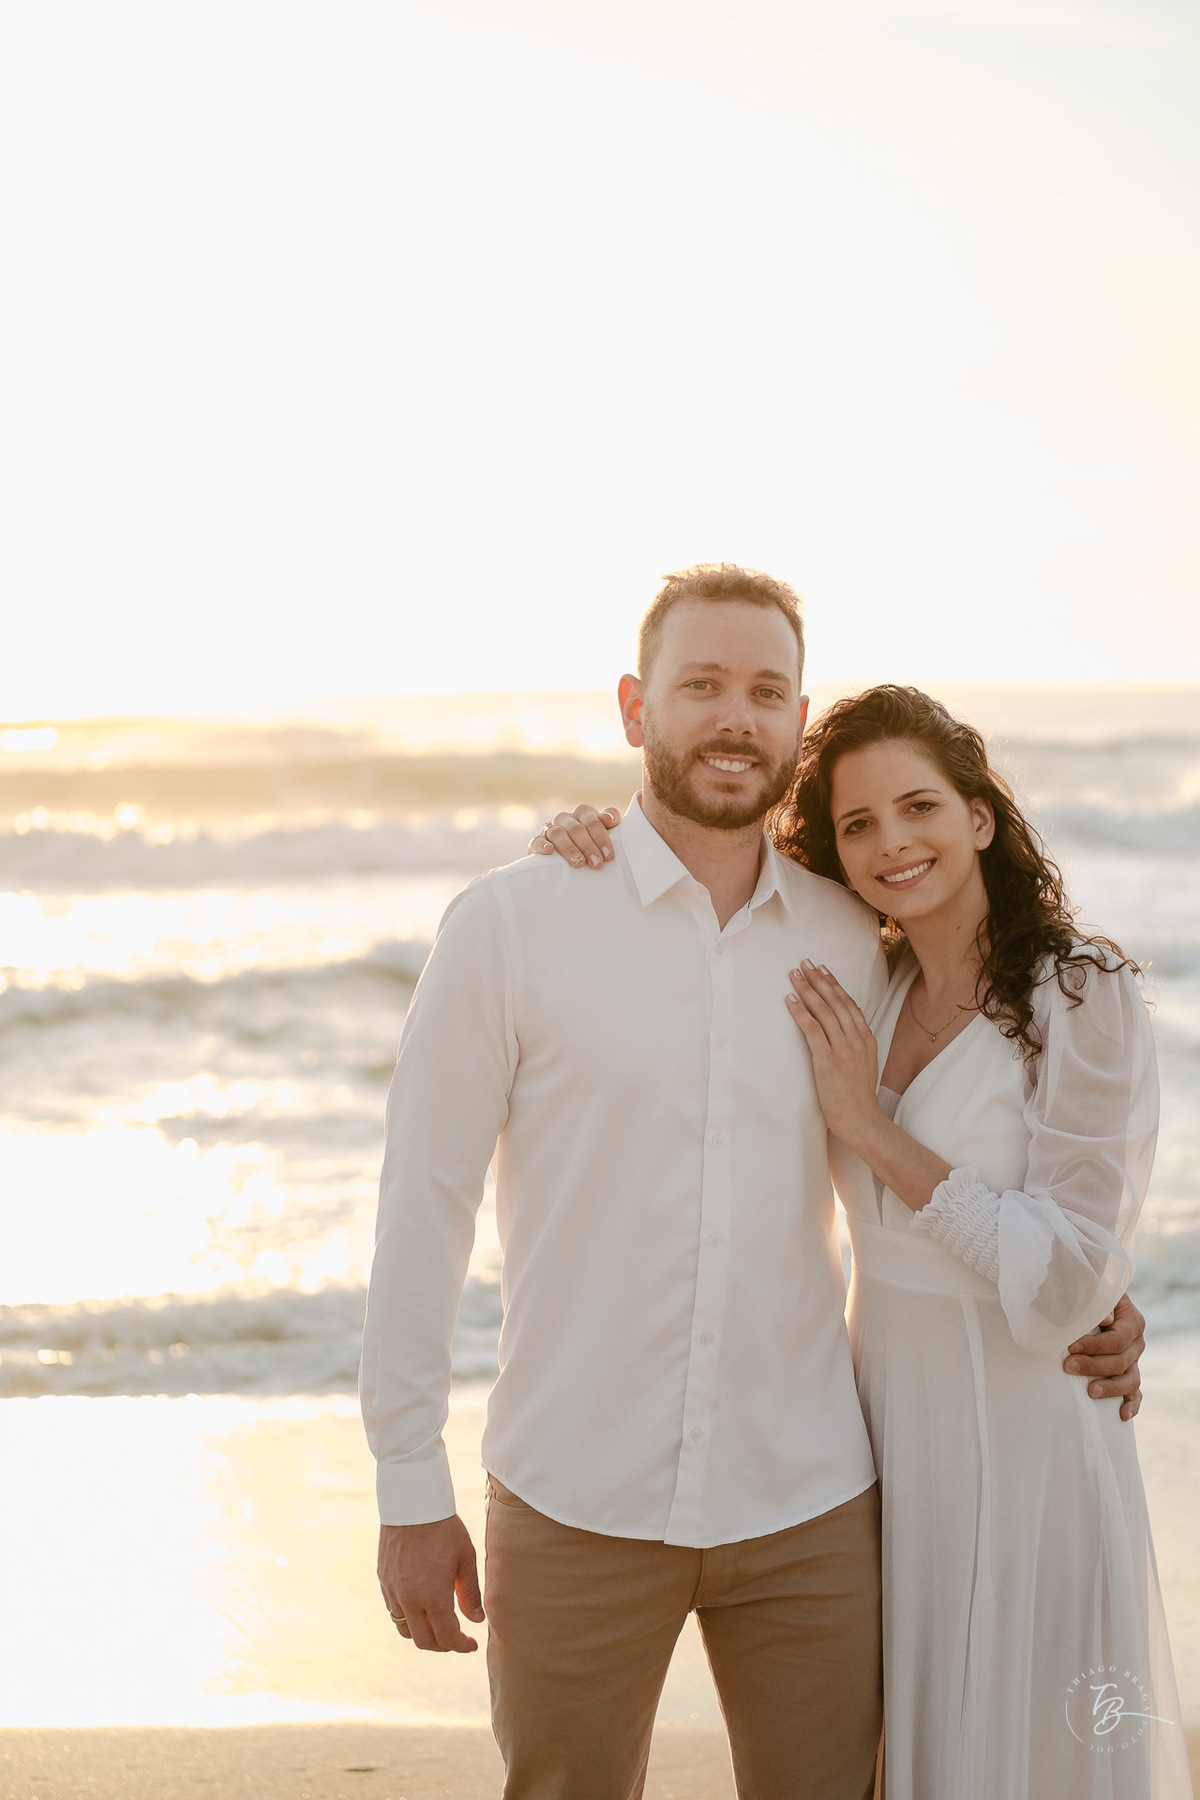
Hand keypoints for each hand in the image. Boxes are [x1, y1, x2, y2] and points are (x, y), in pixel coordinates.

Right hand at [377, 1515, 484, 1651]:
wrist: (412, 1503)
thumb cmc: (444, 1528)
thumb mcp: (465, 1558)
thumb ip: (471, 1593)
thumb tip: (476, 1620)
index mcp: (433, 1596)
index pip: (447, 1637)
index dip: (461, 1646)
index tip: (472, 1644)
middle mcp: (410, 1600)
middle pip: (424, 1641)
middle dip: (443, 1645)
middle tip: (457, 1638)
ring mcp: (393, 1591)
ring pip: (405, 1629)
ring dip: (423, 1634)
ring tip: (438, 1625)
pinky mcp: (383, 1581)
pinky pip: (394, 1610)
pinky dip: (409, 1617)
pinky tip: (422, 1606)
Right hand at [528, 806, 620, 867]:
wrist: (566, 857)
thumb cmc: (591, 843)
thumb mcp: (604, 831)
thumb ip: (611, 820)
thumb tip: (610, 818)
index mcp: (583, 814)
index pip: (592, 821)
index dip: (601, 838)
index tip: (608, 855)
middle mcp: (566, 819)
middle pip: (576, 828)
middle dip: (588, 846)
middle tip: (596, 863)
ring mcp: (550, 829)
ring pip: (557, 833)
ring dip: (569, 848)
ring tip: (578, 862)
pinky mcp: (537, 841)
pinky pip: (537, 840)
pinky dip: (542, 845)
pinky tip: (549, 851)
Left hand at [786, 960, 880, 1148]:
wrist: (862, 1120)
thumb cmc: (859, 1096)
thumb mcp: (865, 1064)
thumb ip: (857, 1043)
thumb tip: (846, 1024)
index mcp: (867, 1039)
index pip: (849, 1004)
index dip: (834, 985)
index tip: (823, 969)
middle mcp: (856, 1040)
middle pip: (836, 1002)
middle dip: (819, 980)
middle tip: (805, 963)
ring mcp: (843, 1050)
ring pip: (823, 1011)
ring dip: (807, 990)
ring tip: (795, 975)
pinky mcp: (827, 1061)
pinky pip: (812, 1030)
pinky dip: (800, 1012)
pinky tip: (790, 1000)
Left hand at [1063, 1291, 1144, 1422]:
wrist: (1088, 1296)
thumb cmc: (1085, 1292)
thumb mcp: (1090, 1289)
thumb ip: (1096, 1300)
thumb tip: (1106, 1320)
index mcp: (1131, 1320)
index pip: (1117, 1339)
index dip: (1094, 1345)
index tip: (1069, 1345)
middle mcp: (1136, 1342)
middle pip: (1121, 1361)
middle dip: (1093, 1365)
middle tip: (1067, 1366)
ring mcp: (1134, 1360)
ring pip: (1130, 1380)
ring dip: (1110, 1388)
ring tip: (1090, 1392)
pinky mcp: (1129, 1373)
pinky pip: (1135, 1393)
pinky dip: (1131, 1405)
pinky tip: (1122, 1416)